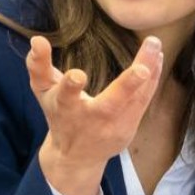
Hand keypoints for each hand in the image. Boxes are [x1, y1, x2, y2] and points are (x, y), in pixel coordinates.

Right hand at [26, 35, 164, 194]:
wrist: (76, 156)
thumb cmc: (58, 115)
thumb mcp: (42, 92)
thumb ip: (37, 65)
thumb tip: (36, 39)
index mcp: (65, 108)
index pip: (65, 96)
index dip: (70, 86)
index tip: (77, 75)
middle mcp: (90, 119)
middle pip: (109, 105)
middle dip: (125, 87)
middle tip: (142, 70)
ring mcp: (112, 126)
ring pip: (134, 100)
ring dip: (148, 73)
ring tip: (154, 47)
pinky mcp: (128, 128)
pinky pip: (143, 101)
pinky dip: (152, 79)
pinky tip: (157, 58)